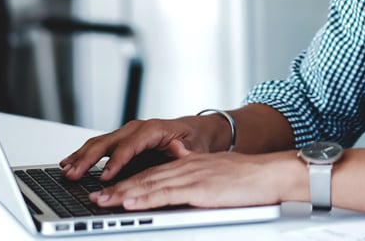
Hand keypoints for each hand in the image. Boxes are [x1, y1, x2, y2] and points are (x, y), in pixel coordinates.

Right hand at [59, 116, 222, 181]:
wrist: (197, 130)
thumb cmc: (195, 138)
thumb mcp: (195, 146)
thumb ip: (186, 151)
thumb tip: (181, 152)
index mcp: (154, 129)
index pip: (130, 145)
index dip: (116, 161)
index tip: (105, 176)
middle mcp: (137, 128)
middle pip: (108, 142)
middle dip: (89, 159)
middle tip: (73, 174)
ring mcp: (128, 133)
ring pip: (99, 143)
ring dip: (81, 156)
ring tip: (66, 170)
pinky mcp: (123, 141)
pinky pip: (100, 146)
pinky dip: (83, 154)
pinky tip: (69, 162)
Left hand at [90, 150, 300, 209]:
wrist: (272, 174)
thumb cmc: (251, 178)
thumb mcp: (219, 172)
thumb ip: (198, 174)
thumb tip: (182, 174)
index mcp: (191, 163)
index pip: (153, 172)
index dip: (128, 180)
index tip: (109, 189)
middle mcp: (187, 166)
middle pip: (145, 177)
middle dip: (116, 187)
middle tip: (92, 196)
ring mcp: (192, 176)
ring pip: (149, 184)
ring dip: (122, 194)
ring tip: (100, 201)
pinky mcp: (199, 189)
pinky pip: (165, 193)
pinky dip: (144, 197)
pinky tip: (129, 202)